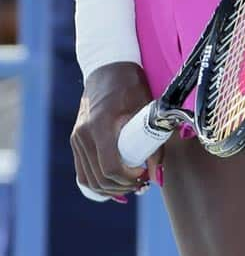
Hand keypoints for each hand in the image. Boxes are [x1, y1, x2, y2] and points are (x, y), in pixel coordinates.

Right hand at [71, 62, 159, 197]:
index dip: (128, 178)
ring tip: (131, 185)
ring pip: (88, 179)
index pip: (110, 167)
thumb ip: (155, 143)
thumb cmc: (131, 85)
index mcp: (101, 124)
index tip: (144, 175)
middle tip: (142, 183)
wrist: (108, 67)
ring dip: (110, 189)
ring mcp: (77, 138)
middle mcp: (84, 134)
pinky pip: (83, 172)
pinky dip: (98, 182)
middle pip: (99, 178)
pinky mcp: (76, 140)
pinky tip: (115, 184)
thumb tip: (157, 176)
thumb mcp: (147, 109)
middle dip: (122, 187)